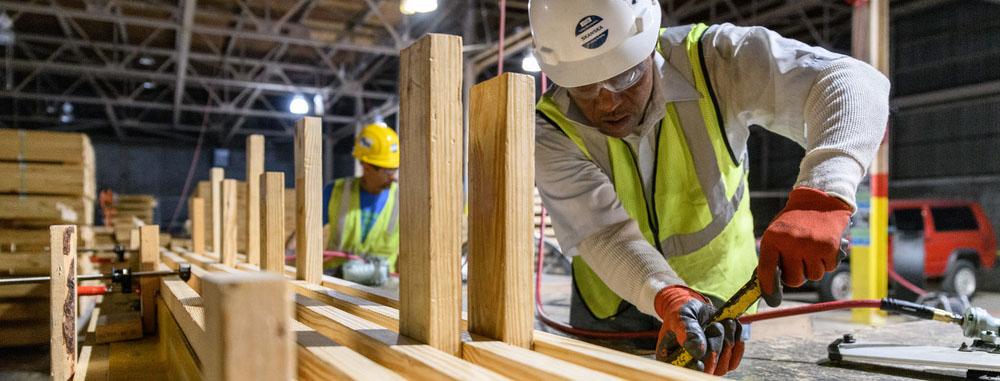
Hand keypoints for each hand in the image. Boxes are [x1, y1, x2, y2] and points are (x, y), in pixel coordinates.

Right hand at [653, 286, 743, 375]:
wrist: (695, 309)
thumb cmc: (682, 313)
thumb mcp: (680, 317)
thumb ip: (687, 331)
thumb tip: (698, 352)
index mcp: (672, 360)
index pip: (685, 372)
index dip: (694, 368)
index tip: (700, 357)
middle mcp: (690, 367)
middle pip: (709, 370)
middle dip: (715, 346)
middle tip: (715, 325)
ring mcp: (709, 366)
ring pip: (724, 365)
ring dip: (727, 340)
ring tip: (722, 322)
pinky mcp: (723, 361)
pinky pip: (735, 358)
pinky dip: (737, 341)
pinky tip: (731, 327)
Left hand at [757, 186, 851, 306]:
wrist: (820, 200)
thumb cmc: (795, 221)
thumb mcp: (776, 232)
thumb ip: (773, 255)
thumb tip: (768, 284)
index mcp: (773, 239)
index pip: (767, 270)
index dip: (769, 288)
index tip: (771, 298)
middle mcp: (791, 243)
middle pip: (794, 280)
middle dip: (796, 276)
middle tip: (798, 263)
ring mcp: (811, 245)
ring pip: (813, 276)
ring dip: (813, 268)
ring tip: (811, 250)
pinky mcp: (829, 246)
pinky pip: (828, 269)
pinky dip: (826, 262)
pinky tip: (823, 247)